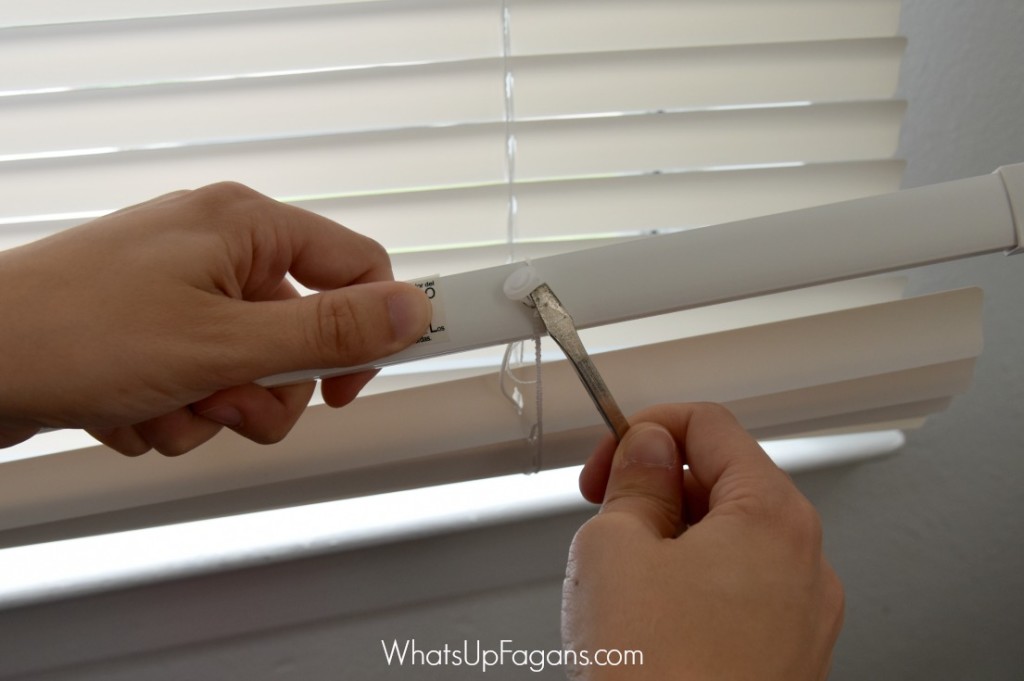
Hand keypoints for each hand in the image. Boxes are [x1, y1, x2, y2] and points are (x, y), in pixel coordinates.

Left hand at [0, 183, 430, 454]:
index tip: (351, 386)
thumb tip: (413, 310)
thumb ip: (329, 334)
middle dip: (264, 390)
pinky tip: (129, 407)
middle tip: (226, 401)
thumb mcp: (224, 344)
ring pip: (250, 371)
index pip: (356, 267)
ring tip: (162, 405)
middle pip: (300, 335)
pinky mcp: (150, 328)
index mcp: (246, 226)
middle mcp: (218, 248)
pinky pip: (201, 383)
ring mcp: (180, 289)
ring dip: (212, 409)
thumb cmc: (74, 333)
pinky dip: (173, 411)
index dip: (367, 331)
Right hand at [562, 403, 843, 679]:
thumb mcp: (614, 548)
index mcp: (772, 517)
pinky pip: (738, 594)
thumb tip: (646, 448)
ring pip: (729, 542)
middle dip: (657, 489)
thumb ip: (634, 480)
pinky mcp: (786, 659)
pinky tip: (650, 622)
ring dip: (671, 540)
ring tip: (623, 581)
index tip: (610, 455)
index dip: (647, 427)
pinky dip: (693, 587)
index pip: (711, 425)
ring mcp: (802, 617)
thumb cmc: (656, 678)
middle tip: (606, 514)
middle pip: (725, 482)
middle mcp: (804, 562)